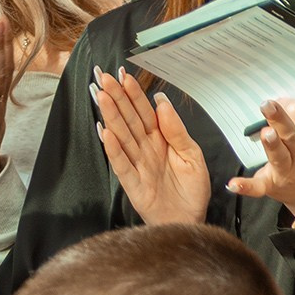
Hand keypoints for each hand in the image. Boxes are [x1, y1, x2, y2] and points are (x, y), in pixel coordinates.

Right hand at [93, 67, 210, 225]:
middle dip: (117, 98)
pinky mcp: (133, 183)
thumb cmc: (191, 190)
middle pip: (129, 119)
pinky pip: (121, 164)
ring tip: (102, 98)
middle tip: (105, 79)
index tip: (124, 76)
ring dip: (111, 117)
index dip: (134, 94)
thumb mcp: (192, 155)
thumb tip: (162, 104)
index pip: (144, 112)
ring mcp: (137, 165)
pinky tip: (106, 134)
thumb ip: (177, 131)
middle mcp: (146, 149)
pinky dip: (113, 149)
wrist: (190, 218)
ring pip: (122, 136)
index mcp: (161, 139)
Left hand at [226, 97, 294, 225]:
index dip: (293, 108)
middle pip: (292, 136)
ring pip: (279, 157)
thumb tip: (293, 99)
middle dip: (280, 121)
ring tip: (266, 132)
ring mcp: (288, 174)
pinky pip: (258, 187)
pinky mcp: (271, 186)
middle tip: (269, 105)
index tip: (284, 101)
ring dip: (272, 144)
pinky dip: (246, 186)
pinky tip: (234, 184)